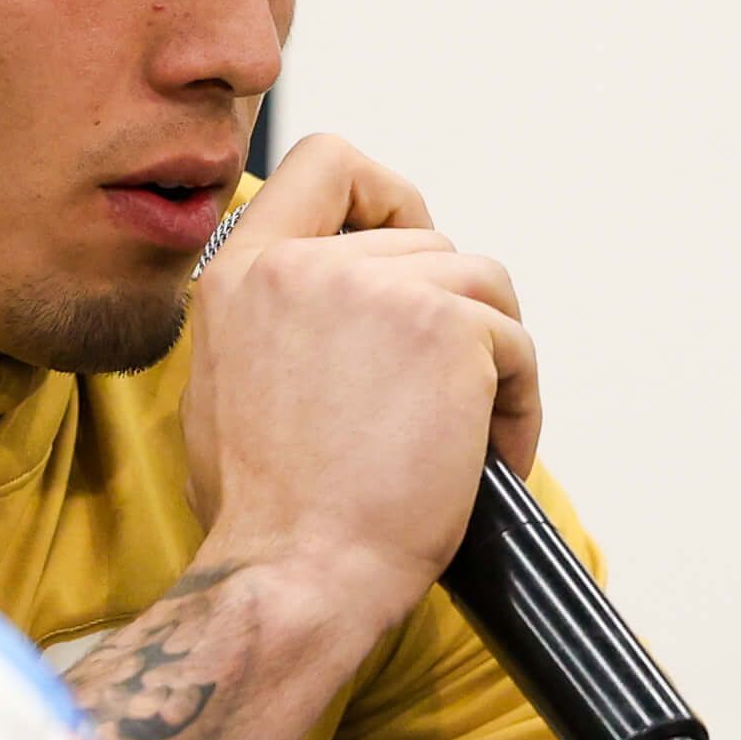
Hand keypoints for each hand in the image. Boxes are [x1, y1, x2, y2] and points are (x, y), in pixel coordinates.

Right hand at [179, 134, 539, 650]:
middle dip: (450, 314)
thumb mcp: (222, 391)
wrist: (294, 577)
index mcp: (239, 274)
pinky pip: (515, 344)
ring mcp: (377, 288)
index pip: (325, 162)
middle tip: (443, 399)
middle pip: (424, 238)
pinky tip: (489, 460)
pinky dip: (518, 403)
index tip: (406, 240)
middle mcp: (302, 264)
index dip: (384, 193)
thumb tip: (331, 319)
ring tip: (471, 438)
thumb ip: (270, 326)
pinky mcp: (446, 328)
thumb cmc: (264, 518)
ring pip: (481, 285)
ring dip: (490, 360)